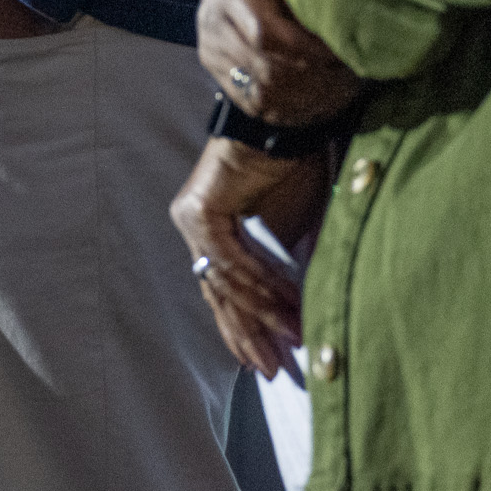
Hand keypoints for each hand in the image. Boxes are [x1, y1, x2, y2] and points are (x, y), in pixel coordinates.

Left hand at [169, 138, 331, 377]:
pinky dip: (263, 286)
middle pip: (221, 294)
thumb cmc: (292, 166)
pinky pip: (234, 261)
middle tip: (274, 371)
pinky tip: (286, 308)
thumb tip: (297, 311)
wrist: (284, 119)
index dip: (246, 328)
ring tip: (291, 343)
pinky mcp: (200, 213)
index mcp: (212, 230)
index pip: (225, 289)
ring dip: (264, 315)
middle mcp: (195, 227)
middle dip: (250, 336)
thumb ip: (286, 267)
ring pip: (227, 283)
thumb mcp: (294, 227)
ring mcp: (193, 220)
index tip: (268, 362)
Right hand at [198, 0, 360, 124]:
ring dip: (302, 98)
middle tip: (349, 79)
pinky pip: (250, 100)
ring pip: (259, 90)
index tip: (341, 54)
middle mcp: (213, 23)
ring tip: (339, 93)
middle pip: (264, 68)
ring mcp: (212, 48)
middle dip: (311, 79)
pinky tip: (315, 103)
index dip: (306, 50)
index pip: (265, 34)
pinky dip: (285, 108)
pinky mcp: (215, 65)